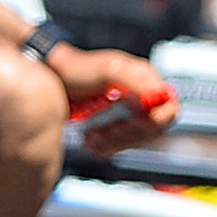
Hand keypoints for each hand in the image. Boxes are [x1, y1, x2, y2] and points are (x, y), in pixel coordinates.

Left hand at [47, 44, 177, 153]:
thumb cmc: (76, 69)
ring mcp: (130, 108)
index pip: (168, 107)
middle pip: (154, 127)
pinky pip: (123, 143)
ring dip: (116, 142)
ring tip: (91, 139)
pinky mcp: (117, 121)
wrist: (49, 76)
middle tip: (103, 134)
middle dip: (129, 135)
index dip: (153, 121)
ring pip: (138, 138)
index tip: (130, 124)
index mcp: (146, 78)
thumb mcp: (107, 70)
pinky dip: (108, 146)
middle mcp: (142, 93)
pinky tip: (90, 140)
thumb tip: (159, 95)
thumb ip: (135, 81)